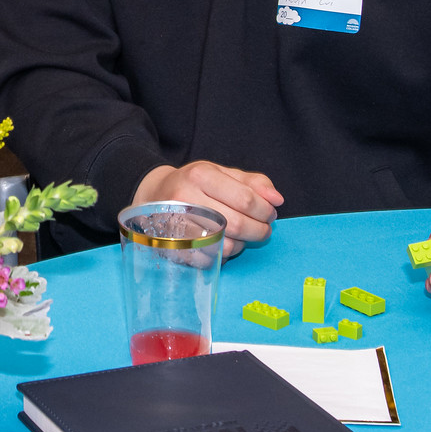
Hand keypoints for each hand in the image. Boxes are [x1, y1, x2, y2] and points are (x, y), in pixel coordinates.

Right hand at [135, 161, 282, 256]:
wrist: (153, 195)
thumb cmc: (194, 184)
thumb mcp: (221, 172)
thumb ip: (253, 182)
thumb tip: (277, 199)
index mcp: (200, 175)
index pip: (246, 199)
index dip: (265, 210)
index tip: (270, 213)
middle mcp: (186, 199)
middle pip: (238, 223)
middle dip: (260, 230)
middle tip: (263, 229)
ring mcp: (178, 225)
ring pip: (227, 245)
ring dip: (243, 244)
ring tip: (243, 236)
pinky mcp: (175, 247)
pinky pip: (211, 259)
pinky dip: (225, 255)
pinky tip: (224, 243)